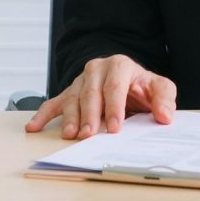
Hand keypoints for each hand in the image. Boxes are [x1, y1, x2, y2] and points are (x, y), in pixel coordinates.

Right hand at [25, 54, 176, 138]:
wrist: (127, 81)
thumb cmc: (142, 87)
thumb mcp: (159, 88)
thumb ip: (165, 99)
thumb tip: (165, 116)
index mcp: (120, 65)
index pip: (115, 86)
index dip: (114, 107)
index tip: (115, 127)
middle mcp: (97, 69)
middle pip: (91, 93)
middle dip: (90, 115)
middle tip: (89, 135)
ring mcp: (81, 81)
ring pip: (73, 99)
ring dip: (70, 118)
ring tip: (71, 135)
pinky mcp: (69, 92)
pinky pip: (54, 103)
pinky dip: (43, 115)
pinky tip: (34, 127)